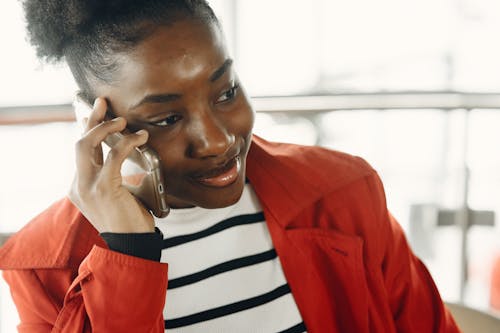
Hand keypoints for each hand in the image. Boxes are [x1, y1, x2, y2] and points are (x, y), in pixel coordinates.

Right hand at [68, 98, 154, 232]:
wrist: (131, 245)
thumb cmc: (129, 220)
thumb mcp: (117, 195)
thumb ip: (113, 176)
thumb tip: (124, 155)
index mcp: (80, 187)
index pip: (81, 152)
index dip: (88, 129)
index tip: (97, 113)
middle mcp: (79, 185)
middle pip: (79, 143)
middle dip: (90, 119)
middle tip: (103, 103)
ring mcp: (88, 187)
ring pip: (86, 144)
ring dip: (104, 127)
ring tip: (122, 120)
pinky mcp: (103, 188)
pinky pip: (113, 155)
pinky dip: (127, 142)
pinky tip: (140, 137)